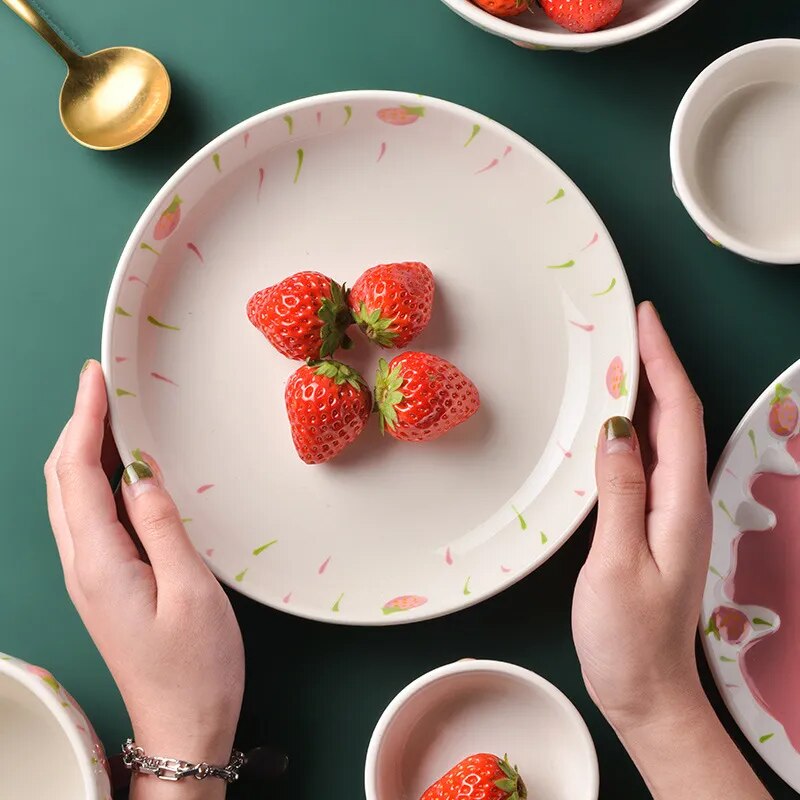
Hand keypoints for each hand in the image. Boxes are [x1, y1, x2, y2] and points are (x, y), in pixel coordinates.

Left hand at [45, 361, 244, 799]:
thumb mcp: (190, 590)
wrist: (183, 726)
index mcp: (99, 562)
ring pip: (71, 497)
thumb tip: (141, 473)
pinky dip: (98, 480)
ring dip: (84, 449)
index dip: (84, 418)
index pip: (77, 472)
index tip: (97, 377)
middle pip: (62, 480)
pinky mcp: (106, 584)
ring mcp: (91, 577)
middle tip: (103, 386)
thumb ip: (161, 526)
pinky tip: (123, 470)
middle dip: (77, 425)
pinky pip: (90, 517)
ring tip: (112, 415)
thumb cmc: (195, 666)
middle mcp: (83, 565)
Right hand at [572, 302, 769, 798]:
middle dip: (657, 363)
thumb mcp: (618, 562)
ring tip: (618, 358)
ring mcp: (668, 511)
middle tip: (626, 326)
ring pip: (663, 434)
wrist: (646, 689)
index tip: (645, 319)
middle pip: (677, 416)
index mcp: (679, 502)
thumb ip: (621, 492)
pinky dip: (634, 426)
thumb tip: (618, 428)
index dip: (664, 361)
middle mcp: (681, 499)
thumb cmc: (629, 635)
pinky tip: (613, 420)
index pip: (679, 414)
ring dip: (646, 390)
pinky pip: (646, 459)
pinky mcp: (651, 523)